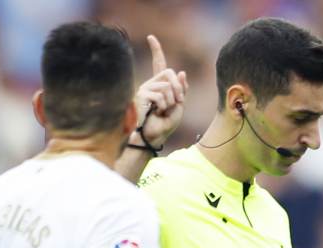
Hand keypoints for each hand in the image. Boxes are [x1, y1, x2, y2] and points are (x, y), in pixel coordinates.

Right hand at [133, 35, 188, 149]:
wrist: (155, 135)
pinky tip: (156, 112)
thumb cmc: (166, 123)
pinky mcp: (141, 95)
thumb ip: (181, 89)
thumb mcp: (179, 105)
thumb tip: (181, 72)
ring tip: (163, 111)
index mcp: (160, 84)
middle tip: (177, 102)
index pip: (159, 64)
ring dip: (171, 101)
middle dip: (179, 88)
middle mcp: (151, 83)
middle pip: (170, 73)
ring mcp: (145, 88)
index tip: (151, 37)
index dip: (156, 50)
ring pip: (167, 86)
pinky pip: (160, 95)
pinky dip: (164, 106)